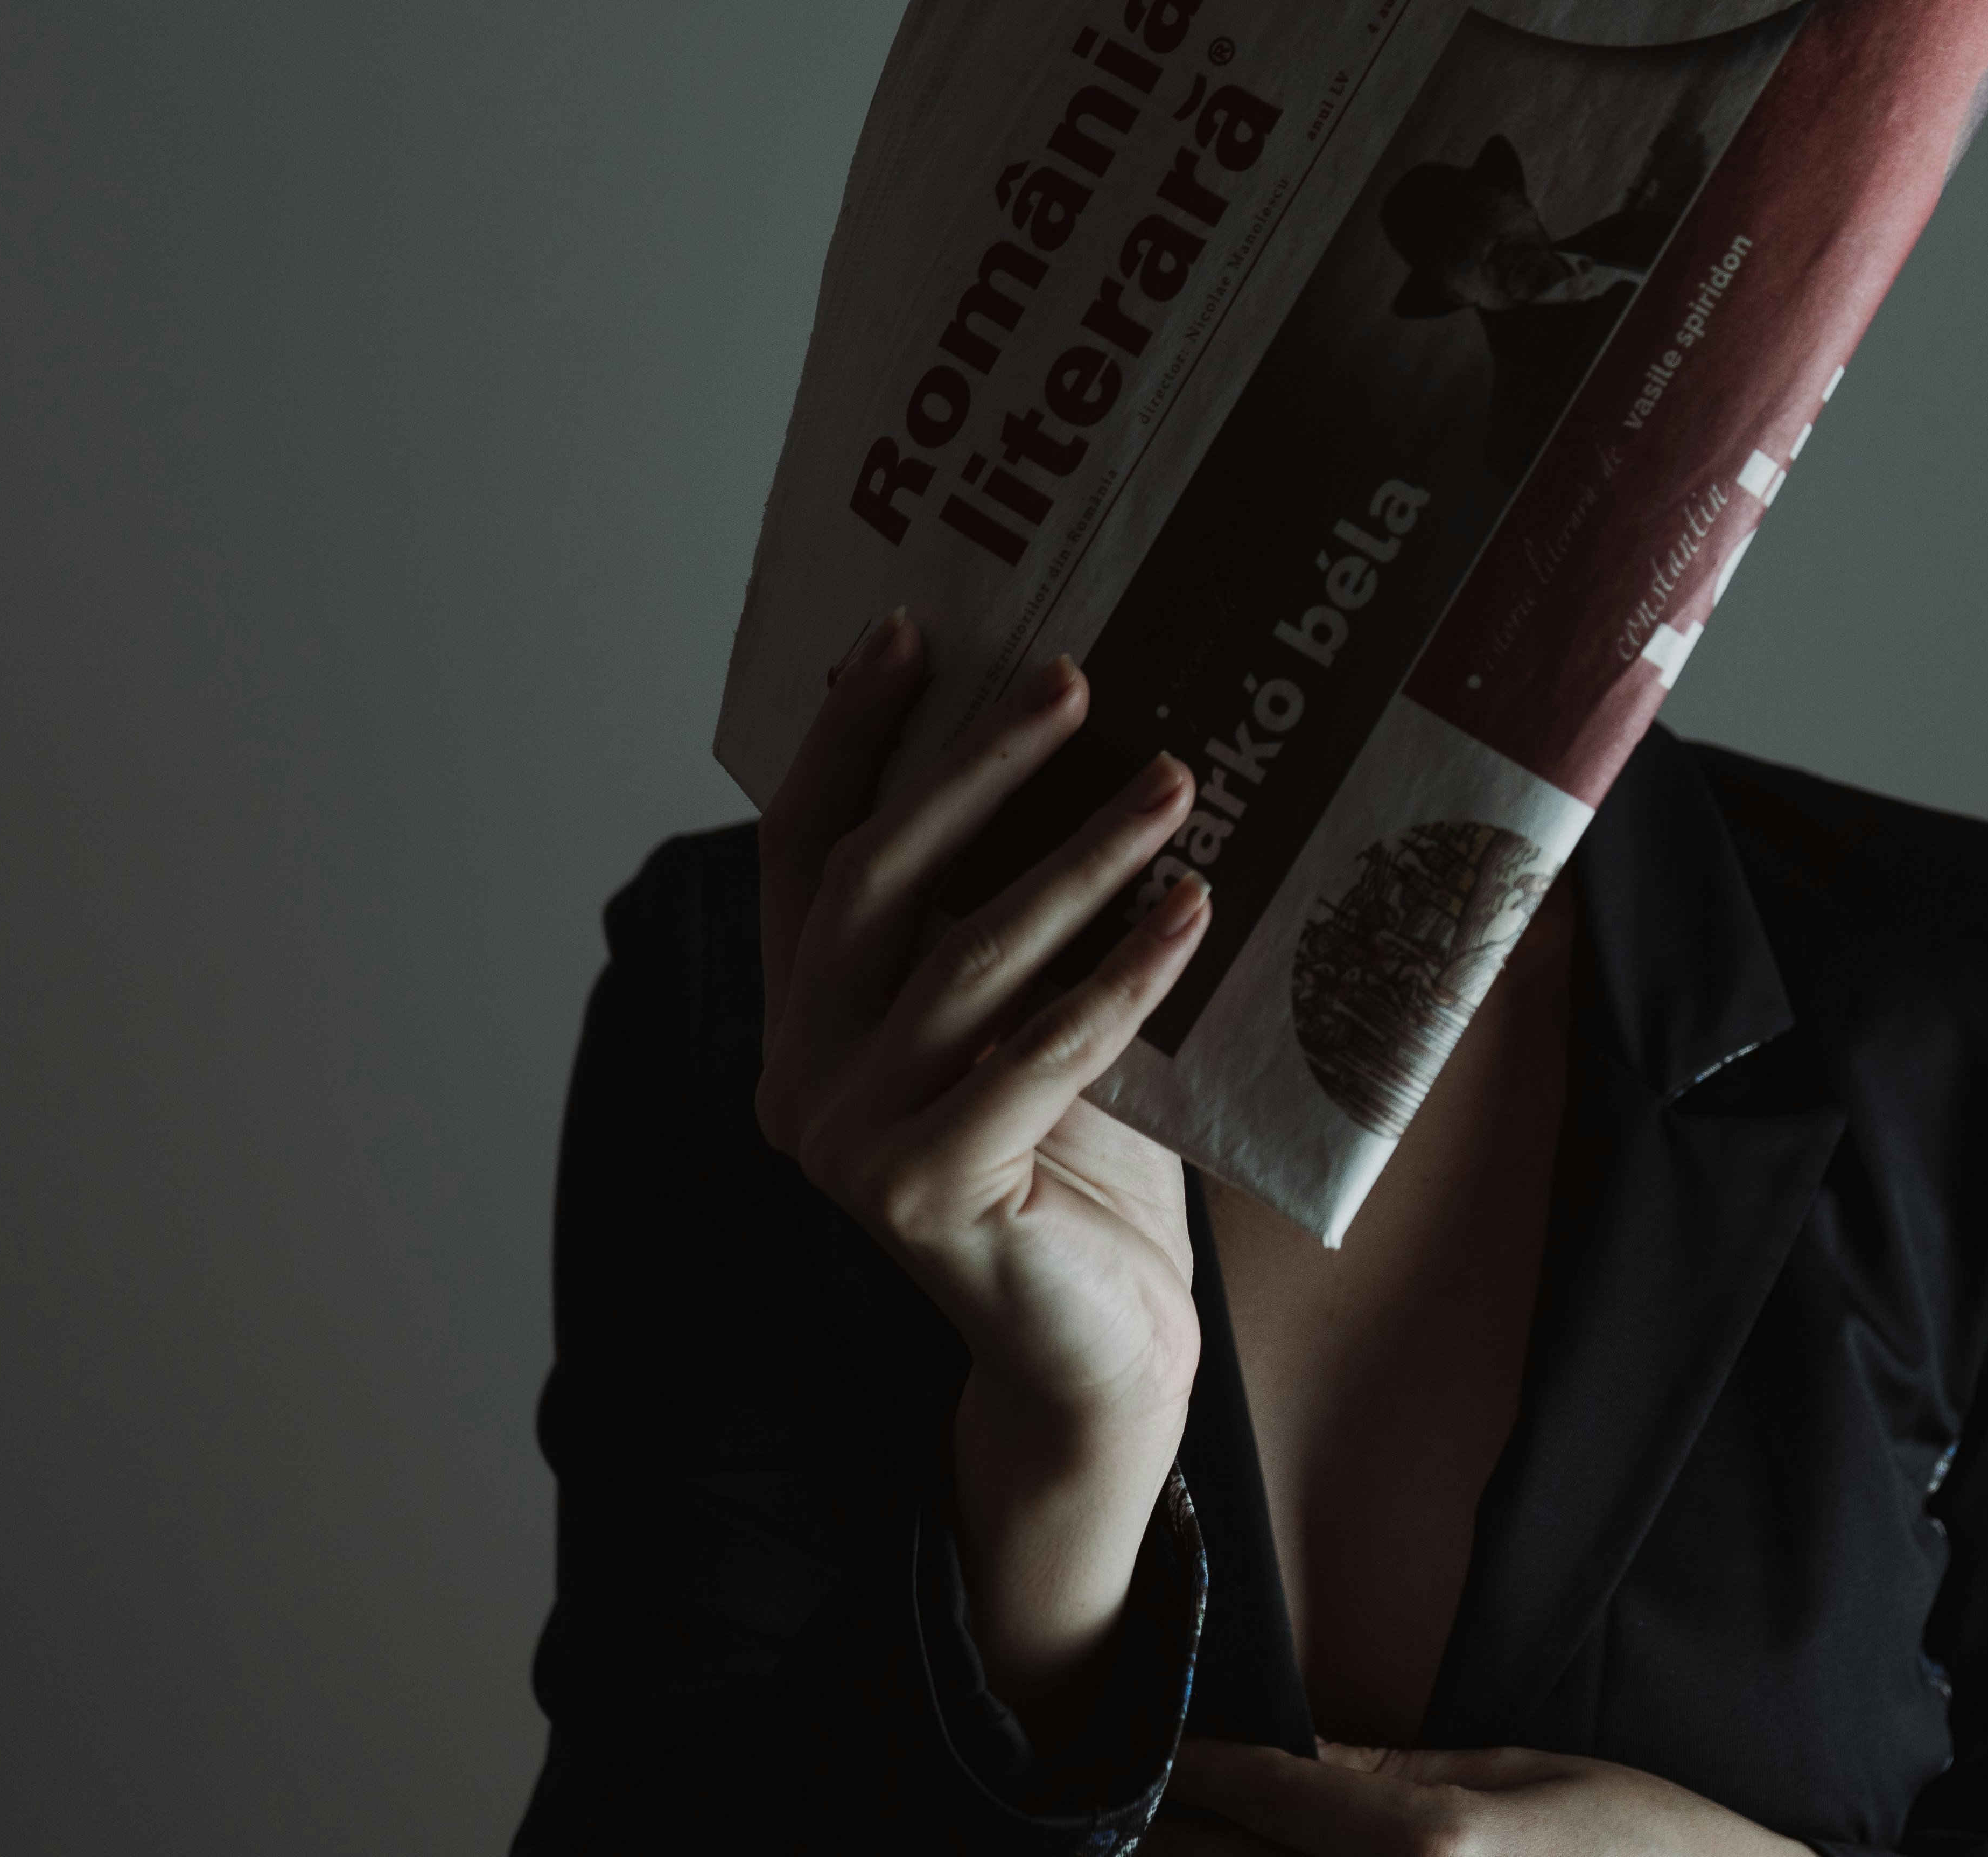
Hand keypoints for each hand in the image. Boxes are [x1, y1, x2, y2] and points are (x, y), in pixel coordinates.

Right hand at [753, 613, 1210, 1739]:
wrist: (1103, 1358)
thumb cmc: (1089, 1179)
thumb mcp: (1045, 1023)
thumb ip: (1027, 926)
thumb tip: (1099, 754)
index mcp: (806, 1023)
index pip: (807, 853)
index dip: (849, 739)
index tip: (910, 629)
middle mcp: (795, 1075)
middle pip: (875, 881)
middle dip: (976, 768)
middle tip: (1076, 679)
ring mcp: (839, 1140)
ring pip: (964, 957)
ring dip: (1078, 857)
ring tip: (1176, 782)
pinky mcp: (913, 1192)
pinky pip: (1036, 1052)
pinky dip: (1120, 976)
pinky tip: (1192, 911)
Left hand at [1160, 1737, 1814, 1855]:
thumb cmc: (1644, 1843)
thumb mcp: (1521, 1774)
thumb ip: (1391, 1771)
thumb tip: (1291, 1752)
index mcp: (1421, 1845)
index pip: (1262, 1795)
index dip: (1193, 1769)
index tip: (1156, 1750)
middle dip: (1173, 1838)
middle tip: (1138, 1807)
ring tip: (1182, 1847)